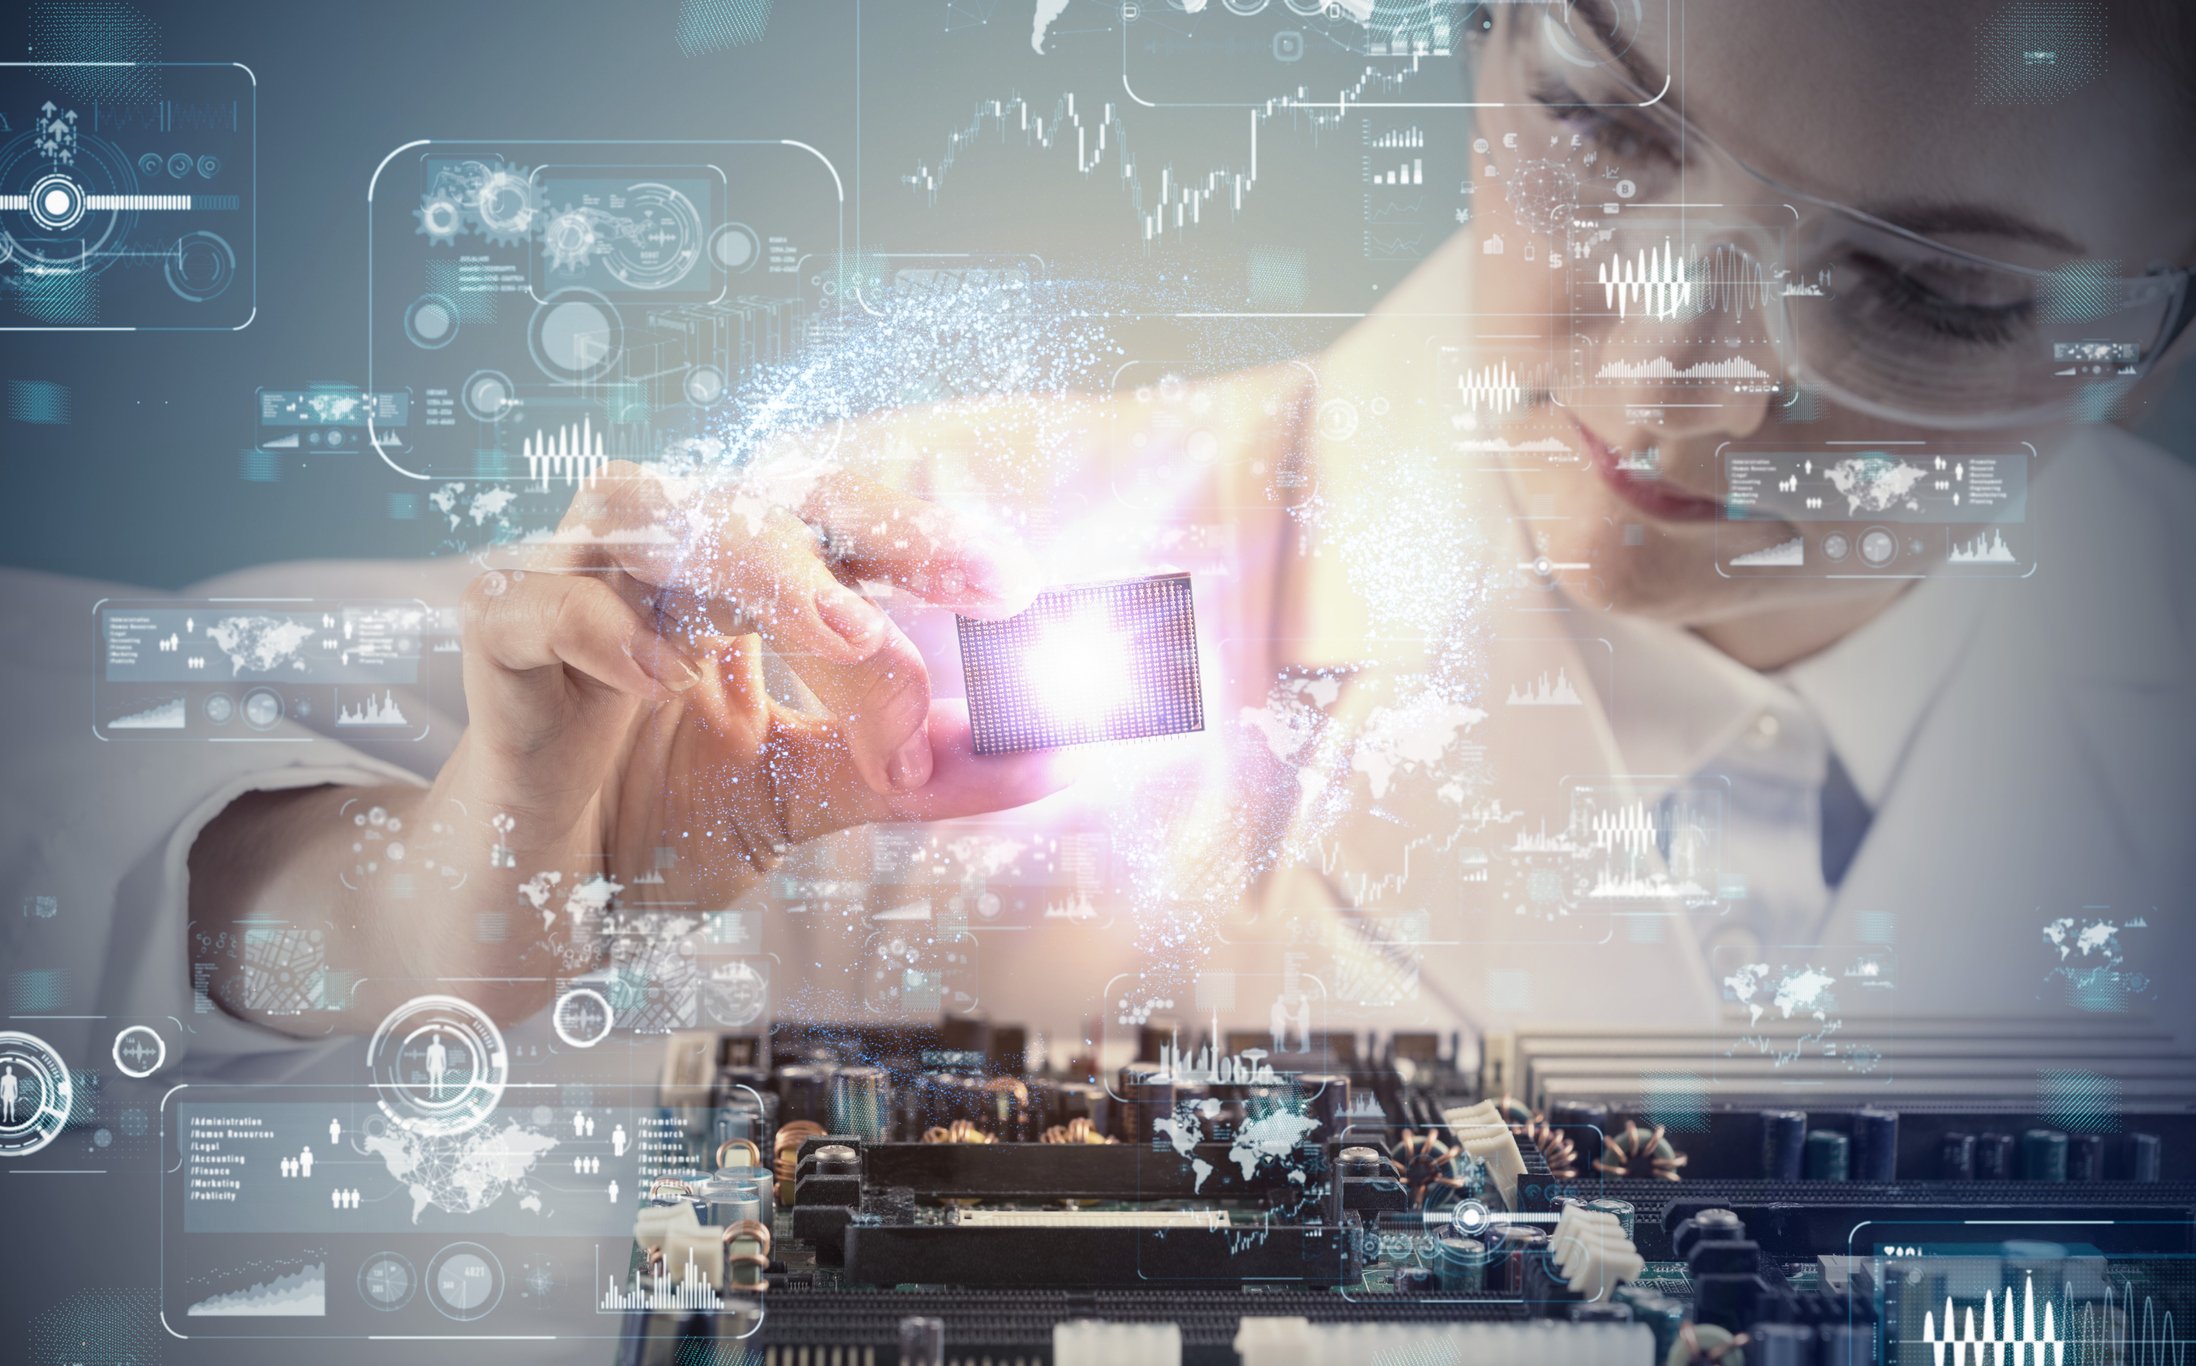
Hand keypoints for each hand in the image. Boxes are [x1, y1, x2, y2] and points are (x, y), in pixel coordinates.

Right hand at [192, 457, 1071, 1030]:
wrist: (534, 900)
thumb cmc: (659, 823)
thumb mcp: (806, 800)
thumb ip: (912, 774)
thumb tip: (1052, 762)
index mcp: (743, 581)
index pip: (842, 524)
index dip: (929, 541)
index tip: (1016, 589)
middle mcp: (664, 558)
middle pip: (767, 490)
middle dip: (875, 524)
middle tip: (965, 581)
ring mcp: (575, 581)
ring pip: (653, 504)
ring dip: (756, 560)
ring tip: (838, 631)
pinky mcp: (498, 631)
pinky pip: (544, 593)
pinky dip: (607, 622)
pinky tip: (665, 679)